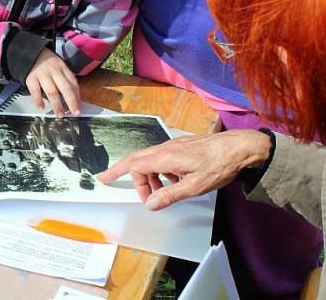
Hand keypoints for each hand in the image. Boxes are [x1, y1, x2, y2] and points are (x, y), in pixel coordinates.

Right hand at [25, 48, 80, 115]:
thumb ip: (66, 80)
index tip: (79, 108)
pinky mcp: (31, 78)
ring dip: (57, 104)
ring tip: (60, 114)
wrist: (31, 54)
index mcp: (63, 68)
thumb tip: (75, 99)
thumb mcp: (59, 67)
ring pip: (52, 91)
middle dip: (71, 102)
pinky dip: (38, 100)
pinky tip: (42, 108)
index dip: (77, 97)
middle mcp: (54, 71)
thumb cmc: (48, 64)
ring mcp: (42, 75)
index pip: (73, 83)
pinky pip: (35, 91)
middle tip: (75, 113)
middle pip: (65, 87)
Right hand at [97, 130, 272, 209]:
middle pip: (137, 158)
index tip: (128, 192)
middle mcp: (166, 148)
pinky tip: (176, 180)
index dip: (129, 180)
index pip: (135, 166)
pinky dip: (161, 170)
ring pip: (150, 158)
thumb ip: (170, 195)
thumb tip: (150, 204)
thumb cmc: (219, 165)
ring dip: (149, 175)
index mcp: (165, 157)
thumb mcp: (195, 186)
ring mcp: (174, 145)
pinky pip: (163, 157)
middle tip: (109, 178)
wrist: (240, 147)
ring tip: (161, 192)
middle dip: (123, 170)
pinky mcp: (182, 146)